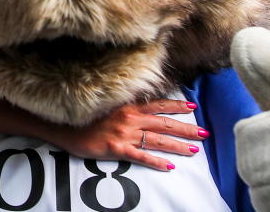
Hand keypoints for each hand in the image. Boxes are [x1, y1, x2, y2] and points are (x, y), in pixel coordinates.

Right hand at [52, 99, 204, 170]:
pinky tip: (170, 166)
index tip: (193, 106)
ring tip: (195, 150)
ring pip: (158, 140)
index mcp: (128, 106)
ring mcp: (124, 134)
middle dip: (186, 128)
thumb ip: (125, 104)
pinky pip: (141, 156)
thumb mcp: (107, 104)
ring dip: (178, 145)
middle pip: (164, 123)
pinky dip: (157, 161)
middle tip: (204, 133)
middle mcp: (130, 118)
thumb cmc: (85, 115)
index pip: (158, 105)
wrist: (64, 126)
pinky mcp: (117, 149)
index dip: (176, 106)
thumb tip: (141, 103)